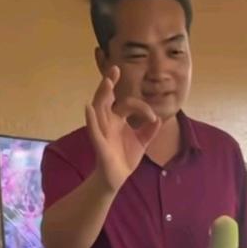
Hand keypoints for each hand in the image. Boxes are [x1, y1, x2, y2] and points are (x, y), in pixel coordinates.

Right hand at [85, 66, 161, 191]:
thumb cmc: (125, 158)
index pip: (128, 104)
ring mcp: (102, 131)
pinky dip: (91, 119)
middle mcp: (108, 122)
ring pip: (98, 110)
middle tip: (114, 69)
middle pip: (106, 99)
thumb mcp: (142, 142)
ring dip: (101, 96)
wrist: (118, 178)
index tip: (153, 118)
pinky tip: (88, 108)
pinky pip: (93, 130)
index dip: (142, 108)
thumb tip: (158, 118)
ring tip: (106, 83)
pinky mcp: (100, 144)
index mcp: (118, 119)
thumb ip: (150, 130)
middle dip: (109, 84)